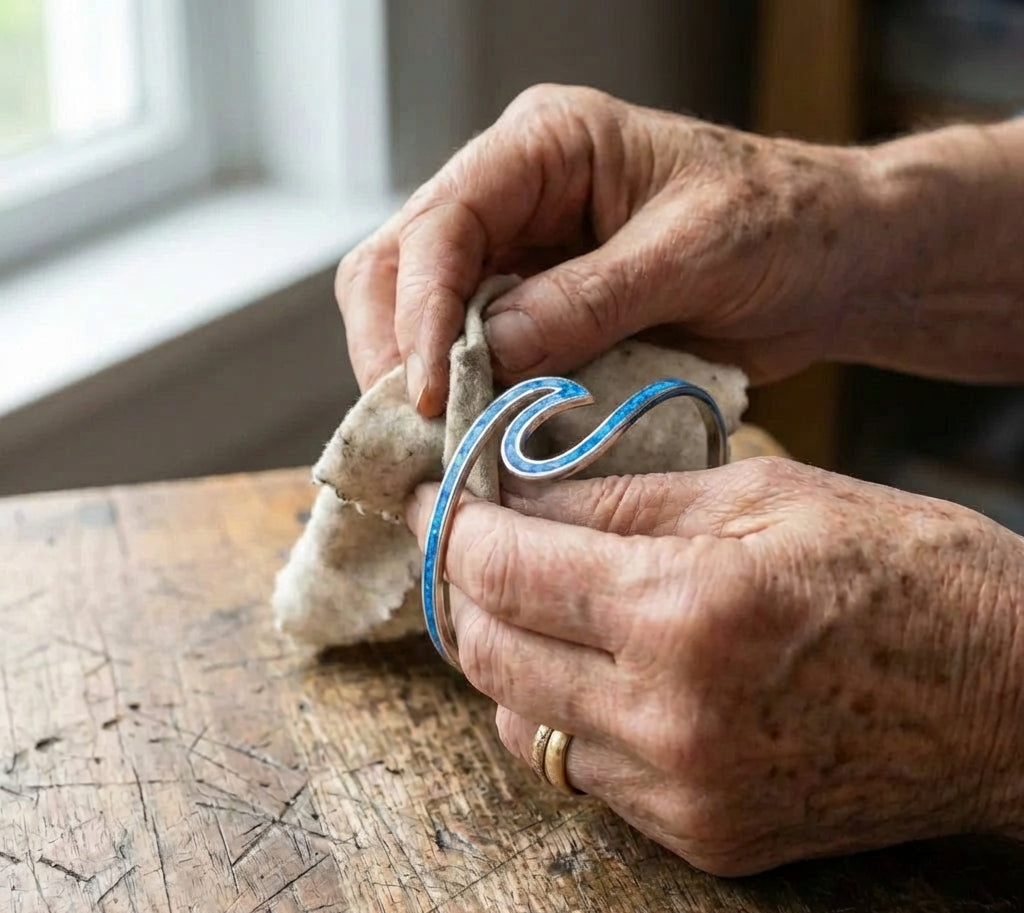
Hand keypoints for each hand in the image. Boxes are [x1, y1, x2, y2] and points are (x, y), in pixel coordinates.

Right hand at [338, 85, 879, 415]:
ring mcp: (520, 257)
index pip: (441, 223)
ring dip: (422, 382)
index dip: (419, 312)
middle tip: (415, 429)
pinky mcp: (538, 313)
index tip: (424, 392)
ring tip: (440, 443)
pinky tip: (477, 436)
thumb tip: (487, 354)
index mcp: (546, 146)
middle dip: (396, 350)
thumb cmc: (783, 225)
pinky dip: (467, 399)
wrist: (830, 263)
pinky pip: (473, 356)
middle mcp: (514, 196)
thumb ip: (589, 300)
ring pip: (421, 316)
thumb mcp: (693, 253)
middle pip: (400, 266)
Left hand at [407, 459, 1023, 874]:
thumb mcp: (766, 495)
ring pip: (521, 724)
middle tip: (473, 544)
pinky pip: (582, 775)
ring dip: (505, 657)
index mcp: (686, 611)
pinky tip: (593, 670)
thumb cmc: (909, 572)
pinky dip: (562, 715)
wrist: (1014, 699)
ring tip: (532, 603)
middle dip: (464, 590)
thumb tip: (521, 493)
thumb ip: (624, 499)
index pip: (505, 568)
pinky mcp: (703, 838)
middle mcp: (669, 718)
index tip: (441, 498)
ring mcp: (683, 793)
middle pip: (489, 654)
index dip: (455, 525)